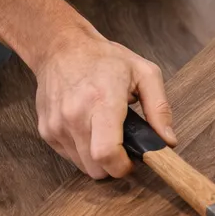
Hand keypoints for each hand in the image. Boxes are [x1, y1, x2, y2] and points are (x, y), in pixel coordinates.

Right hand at [34, 26, 173, 178]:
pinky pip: (68, 156)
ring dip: (96, 158)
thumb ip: (160, 109)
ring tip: (103, 131)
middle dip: (112, 165)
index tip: (131, 161)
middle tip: (121, 146)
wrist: (61, 47)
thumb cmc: (103, 59)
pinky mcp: (46, 130)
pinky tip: (87, 128)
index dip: (122, 167)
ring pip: (82, 165)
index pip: (106, 154)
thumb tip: (168, 141)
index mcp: (102, 102)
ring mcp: (57, 125)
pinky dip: (81, 150)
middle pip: (95, 168)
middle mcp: (75, 116)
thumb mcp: (144, 73)